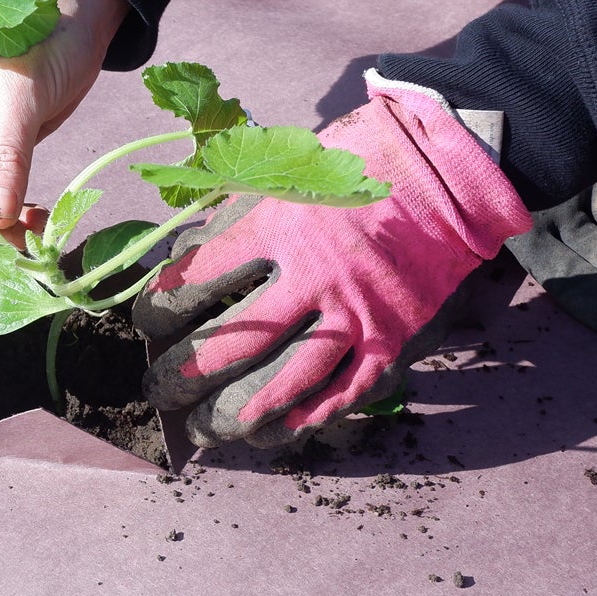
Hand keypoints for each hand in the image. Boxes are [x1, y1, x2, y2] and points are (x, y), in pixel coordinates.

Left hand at [132, 83, 531, 447]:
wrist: (448, 170)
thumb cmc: (357, 163)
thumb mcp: (286, 171)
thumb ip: (233, 215)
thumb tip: (182, 259)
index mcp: (280, 225)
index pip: (198, 280)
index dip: (161, 309)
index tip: (148, 322)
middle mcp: (315, 275)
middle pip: (232, 343)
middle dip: (184, 376)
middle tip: (159, 392)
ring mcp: (357, 313)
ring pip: (285, 381)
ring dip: (234, 413)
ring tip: (203, 428)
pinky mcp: (393, 337)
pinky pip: (344, 392)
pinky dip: (306, 418)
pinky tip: (272, 432)